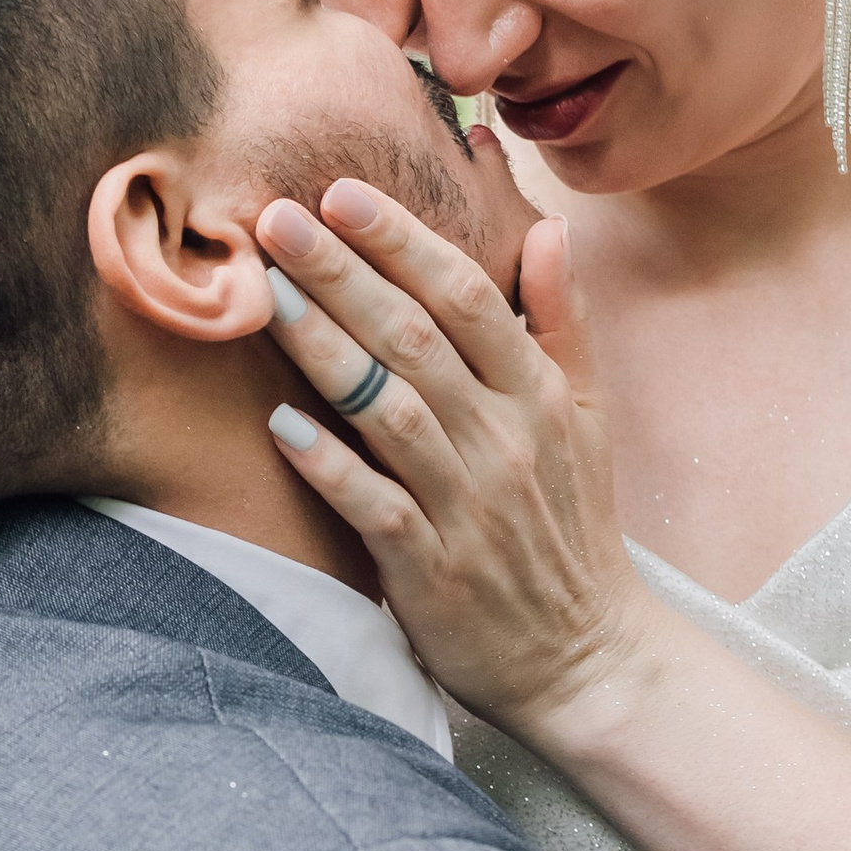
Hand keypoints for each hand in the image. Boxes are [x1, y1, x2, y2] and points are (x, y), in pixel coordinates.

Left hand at [254, 176, 654, 739]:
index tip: (340, 193)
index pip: (467, 295)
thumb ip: (563, 320)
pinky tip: (280, 424)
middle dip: (342, 272)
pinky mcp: (431, 567)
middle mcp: (504, 439)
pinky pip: (374, 504)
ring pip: (387, 409)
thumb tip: (549, 228)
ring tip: (264, 294)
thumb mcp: (587, 417)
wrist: (586, 657)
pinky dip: (330, 464)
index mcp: (537, 393)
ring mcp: (467, 503)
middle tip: (275, 218)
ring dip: (323, 348)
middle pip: (414, 338)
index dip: (402, 241)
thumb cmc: (572, 527)